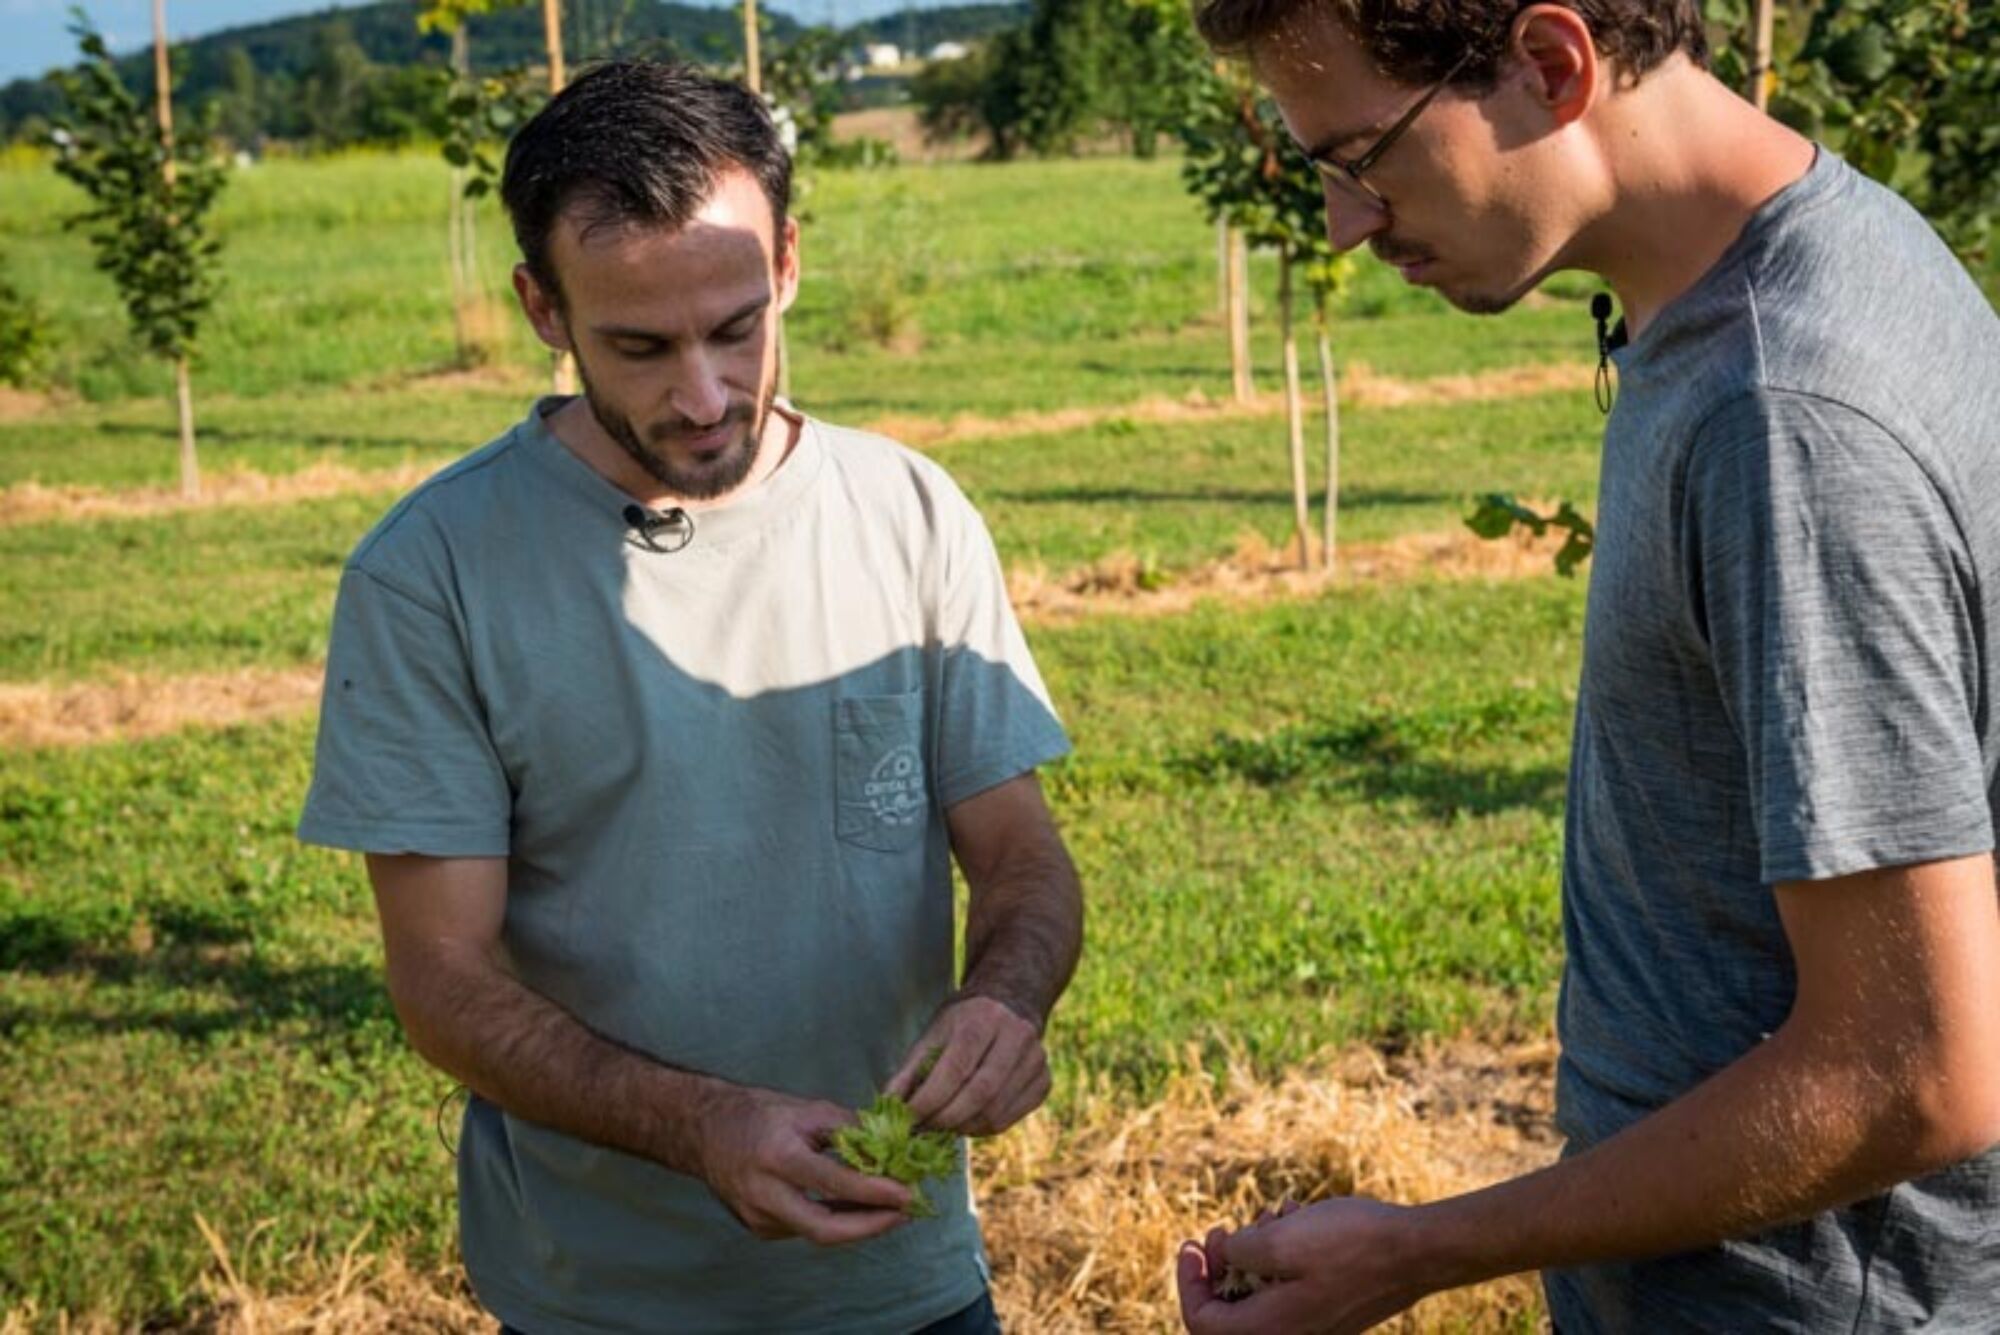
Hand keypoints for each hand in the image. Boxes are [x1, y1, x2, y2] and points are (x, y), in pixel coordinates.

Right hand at [694, 1083, 913, 1244]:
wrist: (705, 1132)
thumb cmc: (759, 1114)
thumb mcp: (807, 1110)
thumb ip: (850, 1131)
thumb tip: (892, 1148)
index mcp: (777, 1156)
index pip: (832, 1182)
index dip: (873, 1192)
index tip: (907, 1192)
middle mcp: (764, 1193)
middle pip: (825, 1229)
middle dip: (872, 1225)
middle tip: (906, 1211)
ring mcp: (758, 1217)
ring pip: (818, 1231)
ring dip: (858, 1222)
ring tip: (890, 1205)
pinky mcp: (759, 1229)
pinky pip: (806, 1229)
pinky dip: (835, 1219)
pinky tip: (857, 1207)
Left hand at [885, 992, 1049, 1135]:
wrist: (1010, 1003)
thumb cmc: (964, 1021)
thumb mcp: (934, 1032)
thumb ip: (911, 1068)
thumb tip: (889, 1105)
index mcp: (984, 1018)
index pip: (956, 1068)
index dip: (929, 1098)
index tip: (908, 1117)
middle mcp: (1016, 1036)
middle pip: (980, 1093)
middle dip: (946, 1118)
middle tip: (923, 1129)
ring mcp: (1036, 1060)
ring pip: (995, 1111)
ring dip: (962, 1128)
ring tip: (940, 1127)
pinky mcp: (1044, 1081)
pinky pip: (1009, 1118)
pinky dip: (981, 1128)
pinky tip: (964, 1123)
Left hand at [1176, 1197, 1433, 1333]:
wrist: (1418, 1251)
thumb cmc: (1351, 1243)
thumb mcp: (1281, 1238)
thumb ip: (1239, 1252)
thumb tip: (1227, 1256)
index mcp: (1270, 1328)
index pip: (1202, 1321)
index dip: (1188, 1281)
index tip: (1192, 1242)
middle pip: (1230, 1310)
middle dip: (1224, 1262)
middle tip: (1227, 1228)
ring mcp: (1314, 1324)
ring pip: (1261, 1291)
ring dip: (1257, 1250)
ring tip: (1274, 1214)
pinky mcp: (1331, 1309)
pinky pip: (1291, 1286)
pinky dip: (1285, 1253)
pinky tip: (1297, 1217)